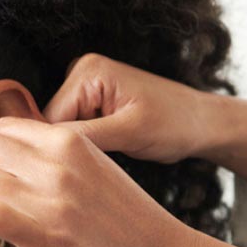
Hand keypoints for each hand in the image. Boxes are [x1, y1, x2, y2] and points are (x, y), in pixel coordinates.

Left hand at [0, 117, 199, 246]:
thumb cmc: (131, 220)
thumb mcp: (97, 166)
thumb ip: (58, 155)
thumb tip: (12, 152)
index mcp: (70, 142)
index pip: (2, 126)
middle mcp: (57, 164)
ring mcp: (50, 200)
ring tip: (5, 216)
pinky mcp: (44, 238)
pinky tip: (6, 234)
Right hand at [45, 53, 246, 202]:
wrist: (202, 124)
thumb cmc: (175, 124)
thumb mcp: (129, 132)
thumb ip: (85, 137)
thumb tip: (44, 148)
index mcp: (88, 71)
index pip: (48, 117)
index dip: (54, 150)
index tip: (67, 175)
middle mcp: (81, 72)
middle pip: (50, 124)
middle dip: (65, 150)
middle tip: (90, 170)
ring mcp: (86, 88)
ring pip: (59, 132)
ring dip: (75, 151)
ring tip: (101, 163)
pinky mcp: (93, 103)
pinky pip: (73, 131)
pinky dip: (84, 149)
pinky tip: (101, 159)